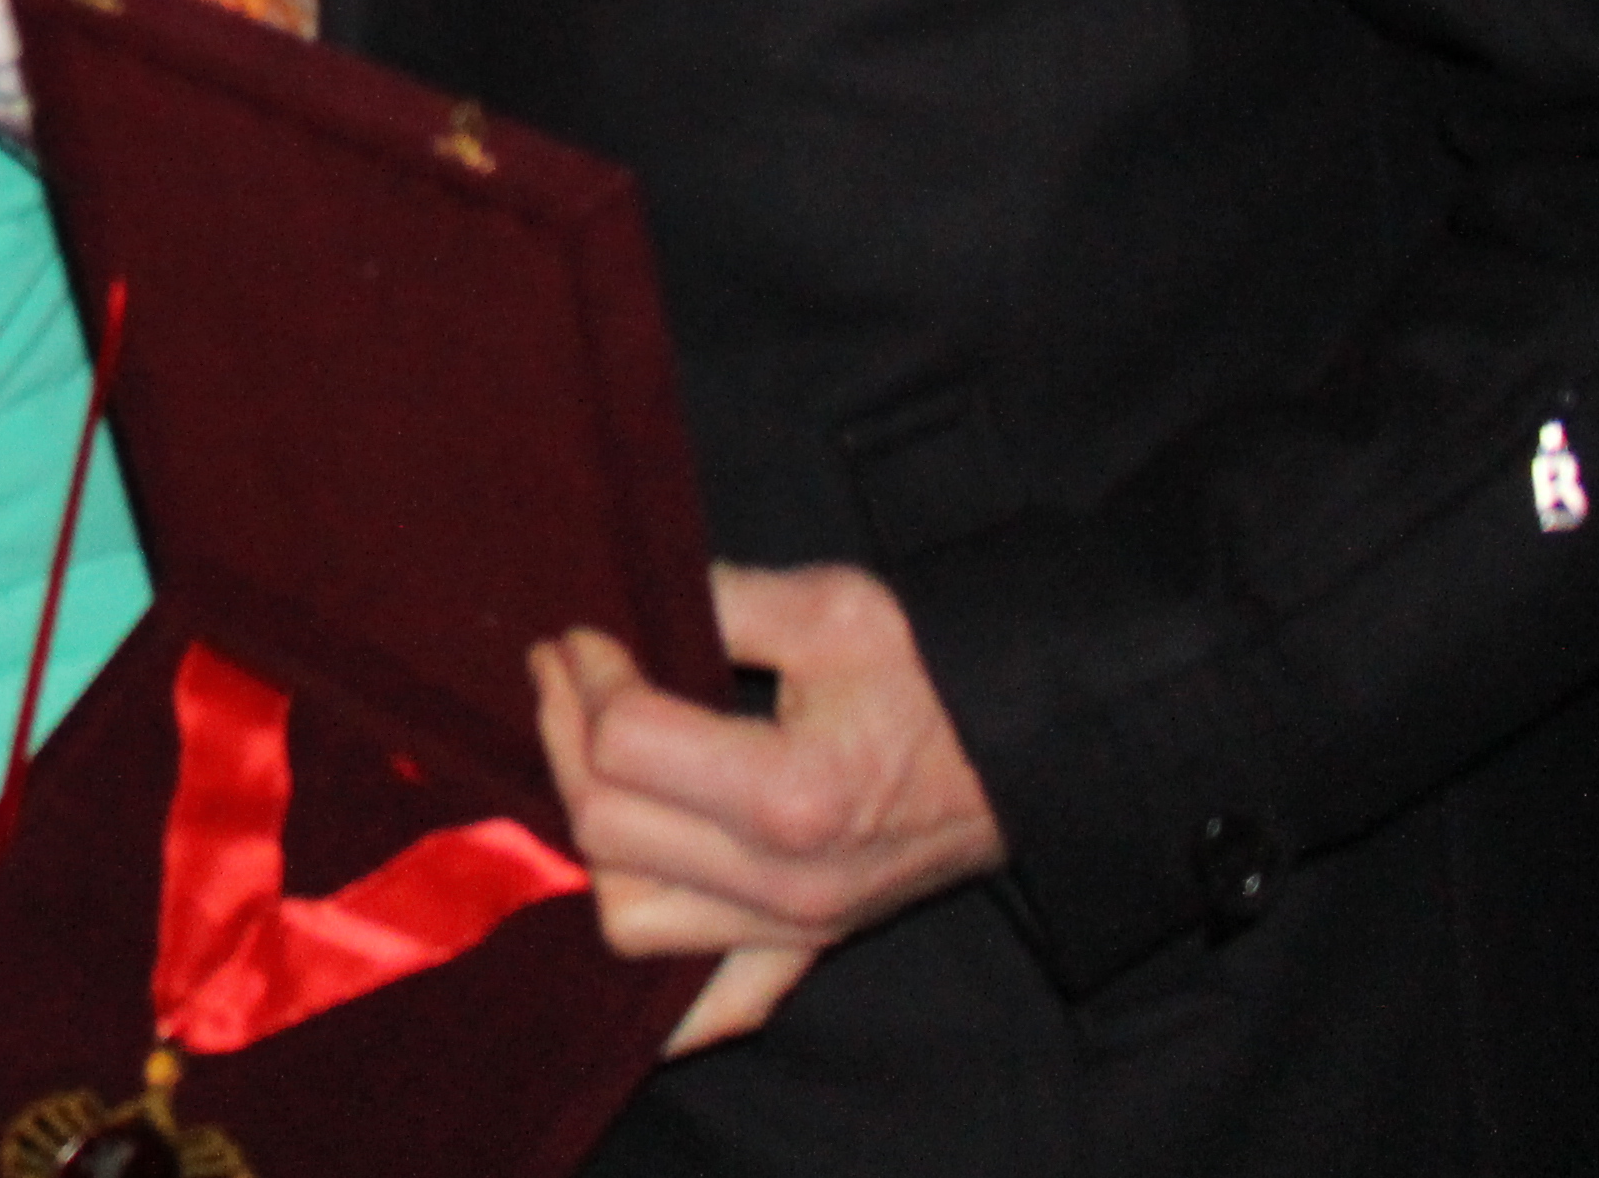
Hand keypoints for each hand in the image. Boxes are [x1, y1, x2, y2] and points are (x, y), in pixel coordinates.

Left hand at [530, 561, 1007, 1058]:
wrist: (1035, 746)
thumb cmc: (940, 674)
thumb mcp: (834, 609)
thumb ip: (720, 600)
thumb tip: (633, 595)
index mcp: (792, 793)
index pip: (624, 743)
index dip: (584, 677)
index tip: (578, 634)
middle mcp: (787, 881)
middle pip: (608, 828)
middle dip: (565, 737)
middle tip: (563, 674)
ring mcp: (797, 927)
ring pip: (630, 919)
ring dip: (591, 841)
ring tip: (588, 763)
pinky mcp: (811, 947)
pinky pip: (718, 1004)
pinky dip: (663, 993)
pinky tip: (623, 941)